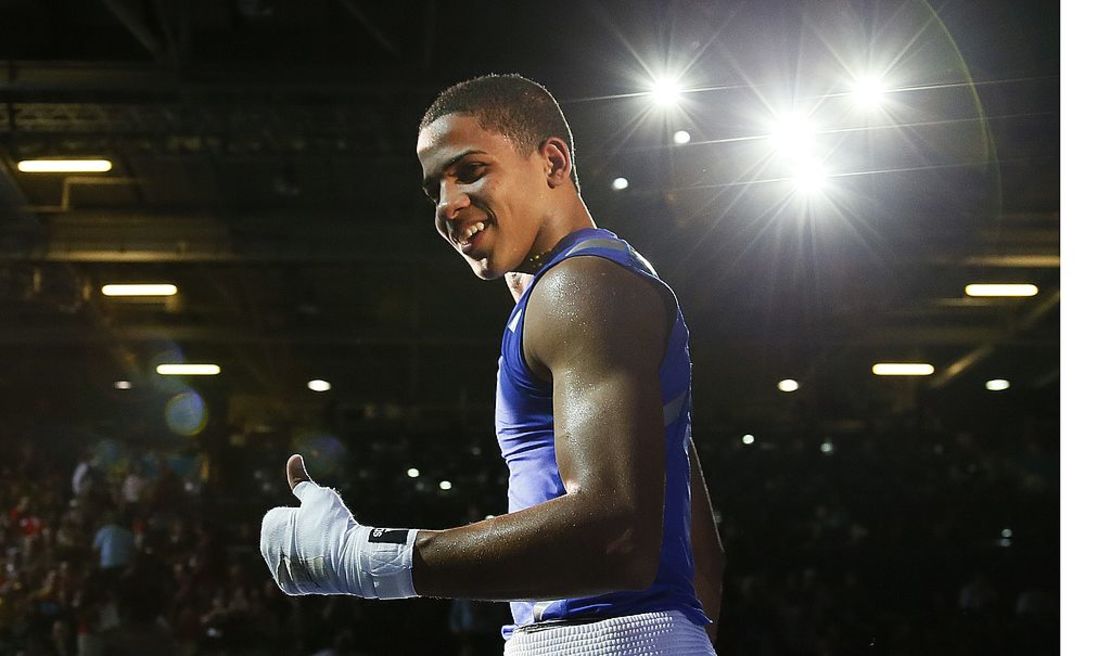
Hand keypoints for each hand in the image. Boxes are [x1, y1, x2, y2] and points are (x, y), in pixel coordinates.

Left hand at [259, 455, 418, 599]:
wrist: (351, 560)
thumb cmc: (334, 523)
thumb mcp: (319, 495)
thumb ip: (301, 479)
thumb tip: (293, 457)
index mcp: (269, 526)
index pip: (285, 514)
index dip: (305, 514)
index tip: (317, 521)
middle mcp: (266, 549)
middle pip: (287, 534)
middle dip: (301, 532)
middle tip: (322, 535)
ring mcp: (277, 569)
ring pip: (292, 551)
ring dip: (304, 549)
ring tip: (324, 549)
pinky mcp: (289, 585)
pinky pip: (297, 569)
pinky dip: (308, 567)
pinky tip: (322, 564)